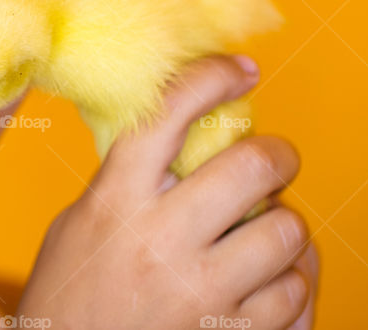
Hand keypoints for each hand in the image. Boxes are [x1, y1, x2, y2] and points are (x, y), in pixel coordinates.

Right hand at [16, 54, 312, 328]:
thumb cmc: (71, 296)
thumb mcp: (79, 224)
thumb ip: (126, 180)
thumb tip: (184, 133)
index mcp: (115, 201)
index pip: (168, 113)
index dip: (212, 77)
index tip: (241, 71)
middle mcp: (159, 241)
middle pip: (251, 166)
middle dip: (277, 155)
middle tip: (275, 160)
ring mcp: (199, 294)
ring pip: (286, 231)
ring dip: (284, 225)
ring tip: (267, 232)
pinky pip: (296, 291)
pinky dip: (292, 280)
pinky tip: (271, 279)